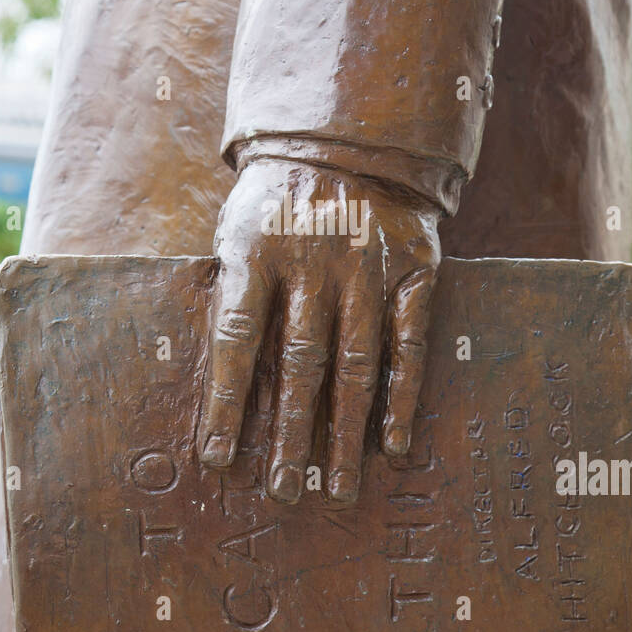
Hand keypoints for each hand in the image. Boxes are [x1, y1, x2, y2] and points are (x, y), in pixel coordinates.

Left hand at [197, 156, 440, 506]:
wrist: (352, 140)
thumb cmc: (279, 201)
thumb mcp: (238, 230)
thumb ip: (233, 294)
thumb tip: (220, 383)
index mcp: (257, 251)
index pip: (237, 339)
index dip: (227, 404)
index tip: (218, 460)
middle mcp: (314, 262)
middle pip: (299, 364)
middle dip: (290, 435)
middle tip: (285, 492)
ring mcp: (367, 268)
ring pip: (354, 365)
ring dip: (345, 432)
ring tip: (340, 486)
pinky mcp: (412, 271)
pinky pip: (406, 344)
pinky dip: (400, 396)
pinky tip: (390, 441)